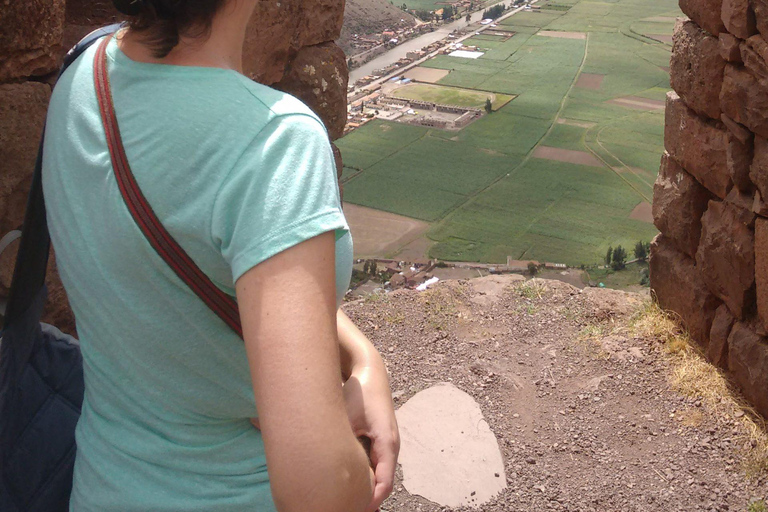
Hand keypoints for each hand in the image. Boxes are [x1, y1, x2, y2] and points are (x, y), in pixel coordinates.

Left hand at [343, 365, 399, 511]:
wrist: (369, 371)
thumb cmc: (359, 392)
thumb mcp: (348, 418)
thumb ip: (344, 443)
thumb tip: (329, 468)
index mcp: (387, 443)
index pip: (384, 483)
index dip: (372, 500)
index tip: (357, 508)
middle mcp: (390, 446)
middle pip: (383, 483)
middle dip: (369, 499)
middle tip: (349, 508)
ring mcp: (386, 443)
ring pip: (379, 474)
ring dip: (367, 488)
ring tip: (350, 501)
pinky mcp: (379, 439)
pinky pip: (375, 464)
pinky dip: (366, 476)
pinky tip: (351, 482)